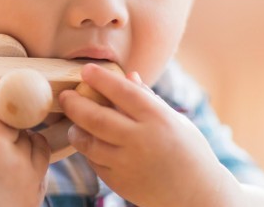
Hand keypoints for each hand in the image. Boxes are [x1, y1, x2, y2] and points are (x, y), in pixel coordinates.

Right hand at [0, 90, 49, 206]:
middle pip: (26, 133)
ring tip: (8, 156)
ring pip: (41, 152)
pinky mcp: (34, 201)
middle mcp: (19, 160)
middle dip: (13, 135)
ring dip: (28, 149)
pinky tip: (14, 177)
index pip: (7, 119)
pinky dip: (33, 172)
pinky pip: (42, 177)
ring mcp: (30, 182)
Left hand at [59, 64, 229, 206]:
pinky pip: (93, 162)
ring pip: (88, 142)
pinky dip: (87, 150)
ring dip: (75, 129)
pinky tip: (89, 142)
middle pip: (96, 118)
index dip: (100, 79)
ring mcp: (129, 164)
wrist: (198, 196)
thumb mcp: (174, 121)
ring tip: (74, 122)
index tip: (85, 70)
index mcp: (159, 120)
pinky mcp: (120, 183)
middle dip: (74, 104)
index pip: (123, 92)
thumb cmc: (188, 151)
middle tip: (65, 96)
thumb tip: (127, 75)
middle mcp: (142, 141)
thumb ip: (147, 98)